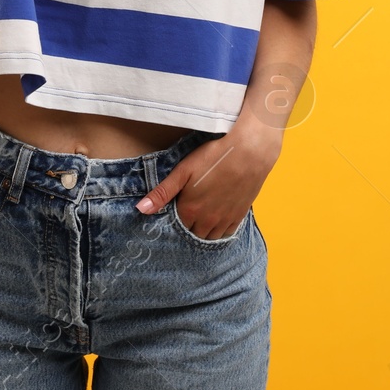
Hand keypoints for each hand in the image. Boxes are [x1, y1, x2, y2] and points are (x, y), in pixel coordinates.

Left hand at [135, 121, 282, 239]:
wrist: (249, 152)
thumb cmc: (213, 157)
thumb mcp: (183, 171)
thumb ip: (162, 193)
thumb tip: (140, 210)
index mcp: (190, 210)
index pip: (176, 227)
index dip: (174, 219)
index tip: (176, 210)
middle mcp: (207, 221)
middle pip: (193, 234)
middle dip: (188, 227)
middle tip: (188, 213)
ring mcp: (225, 220)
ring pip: (210, 236)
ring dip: (204, 231)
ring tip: (201, 218)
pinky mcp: (239, 215)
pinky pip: (227, 234)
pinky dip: (220, 231)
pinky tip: (217, 220)